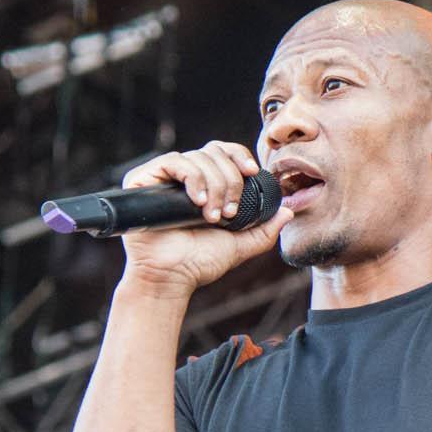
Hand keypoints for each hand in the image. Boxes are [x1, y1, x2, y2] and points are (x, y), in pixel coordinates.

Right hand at [116, 140, 290, 296]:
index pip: (223, 153)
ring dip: (213, 185)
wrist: (171, 278)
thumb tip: (288, 211)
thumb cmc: (199, 264)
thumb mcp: (240, 245)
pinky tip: (198, 202)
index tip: (252, 173)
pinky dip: (192, 178)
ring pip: (197, 157)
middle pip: (214, 152)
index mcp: (205, 185)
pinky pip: (174, 161)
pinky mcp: (142, 180)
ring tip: (211, 216)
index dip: (239, 156)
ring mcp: (162, 177)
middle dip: (229, 180)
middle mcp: (183, 177)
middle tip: (229, 212)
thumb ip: (264, 230)